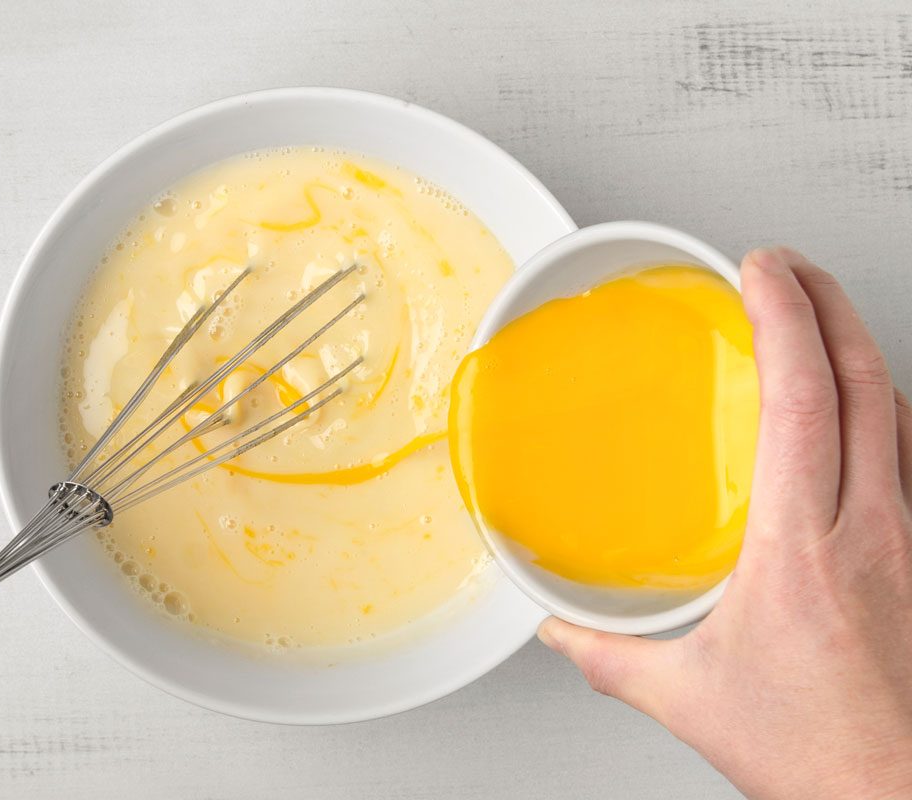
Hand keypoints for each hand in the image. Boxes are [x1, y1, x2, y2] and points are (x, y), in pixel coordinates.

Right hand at [538, 247, 911, 798]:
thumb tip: (557, 628)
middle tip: (785, 265)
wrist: (899, 794)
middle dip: (827, 301)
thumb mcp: (688, 698)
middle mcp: (872, 530)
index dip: (785, 318)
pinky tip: (861, 408)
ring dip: (857, 347)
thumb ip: (609, 655)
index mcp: (802, 550)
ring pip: (899, 410)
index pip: (803, 400)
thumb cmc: (818, 754)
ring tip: (817, 316)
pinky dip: (882, 405)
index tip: (759, 270)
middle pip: (864, 380)